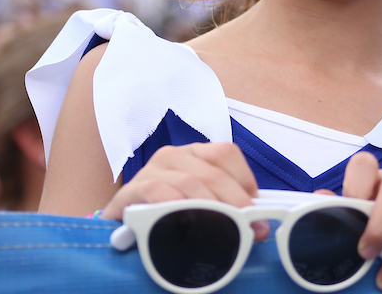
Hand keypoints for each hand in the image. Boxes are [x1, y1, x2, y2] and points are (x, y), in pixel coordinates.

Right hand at [102, 142, 266, 239]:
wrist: (124, 221)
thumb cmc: (167, 209)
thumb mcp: (199, 201)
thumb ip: (226, 205)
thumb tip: (257, 225)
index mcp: (194, 153)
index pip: (226, 153)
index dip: (244, 179)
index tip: (256, 207)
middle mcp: (173, 155)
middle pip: (212, 171)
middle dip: (235, 201)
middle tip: (248, 226)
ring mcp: (151, 169)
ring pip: (189, 182)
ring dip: (211, 207)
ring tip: (224, 228)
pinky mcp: (131, 189)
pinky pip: (157, 192)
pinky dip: (175, 206)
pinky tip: (186, 220)